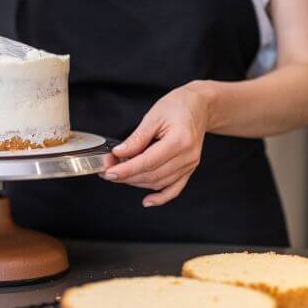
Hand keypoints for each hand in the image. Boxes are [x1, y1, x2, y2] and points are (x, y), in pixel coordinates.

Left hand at [101, 81, 211, 206]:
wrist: (200, 107)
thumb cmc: (178, 106)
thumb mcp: (153, 116)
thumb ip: (137, 138)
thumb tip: (120, 153)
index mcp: (179, 141)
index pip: (147, 162)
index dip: (125, 170)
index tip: (108, 172)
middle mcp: (187, 156)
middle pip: (152, 175)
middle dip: (126, 176)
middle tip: (108, 170)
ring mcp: (190, 165)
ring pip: (159, 183)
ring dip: (137, 182)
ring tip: (120, 173)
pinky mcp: (189, 169)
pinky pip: (174, 189)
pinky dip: (160, 197)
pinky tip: (147, 201)